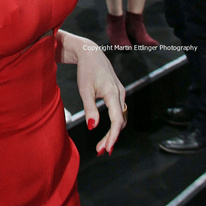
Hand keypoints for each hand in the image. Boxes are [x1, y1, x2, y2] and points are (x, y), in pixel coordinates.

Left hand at [57, 31, 126, 153]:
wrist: (91, 53)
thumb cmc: (86, 70)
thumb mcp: (84, 90)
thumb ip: (90, 108)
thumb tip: (93, 127)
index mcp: (112, 92)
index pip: (116, 119)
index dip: (112, 135)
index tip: (106, 149)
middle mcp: (120, 93)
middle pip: (120, 121)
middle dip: (111, 137)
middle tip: (100, 151)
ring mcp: (121, 93)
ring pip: (121, 117)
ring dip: (113, 132)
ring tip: (101, 146)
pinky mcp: (118, 93)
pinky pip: (119, 112)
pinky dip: (114, 124)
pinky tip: (107, 133)